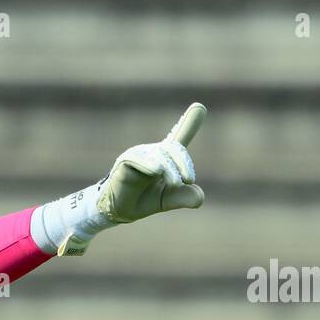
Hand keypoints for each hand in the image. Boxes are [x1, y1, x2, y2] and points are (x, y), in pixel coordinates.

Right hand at [55, 103, 206, 255]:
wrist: (120, 211)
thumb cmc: (144, 200)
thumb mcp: (169, 199)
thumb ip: (185, 197)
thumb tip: (199, 197)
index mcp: (166, 158)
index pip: (179, 138)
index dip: (189, 123)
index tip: (199, 107)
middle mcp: (153, 152)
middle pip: (173, 149)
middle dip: (183, 162)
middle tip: (189, 180)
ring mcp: (139, 155)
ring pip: (159, 155)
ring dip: (170, 168)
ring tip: (176, 183)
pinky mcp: (125, 162)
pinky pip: (137, 159)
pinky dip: (148, 164)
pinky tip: (156, 170)